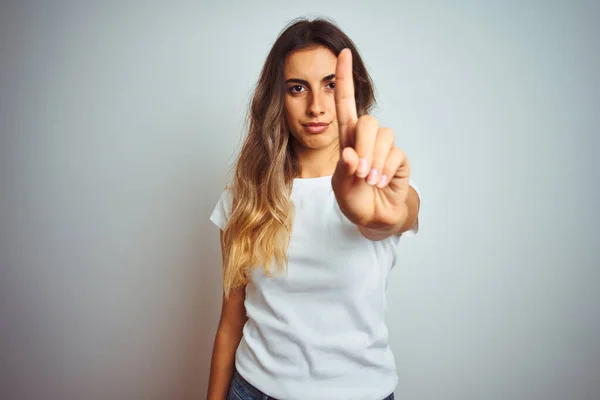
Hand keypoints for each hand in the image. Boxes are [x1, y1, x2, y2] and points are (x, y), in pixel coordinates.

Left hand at [331, 48, 410, 231]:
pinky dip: (385, 170)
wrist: (375, 217)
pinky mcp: (398, 158)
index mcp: (346, 139)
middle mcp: (366, 138)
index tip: (343, 54)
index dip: (345, 79)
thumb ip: (344, 171)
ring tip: (370, 180)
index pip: (345, 104)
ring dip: (374, 161)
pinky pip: (394, 154)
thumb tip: (350, 154)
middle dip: (363, 147)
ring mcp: (383, 147)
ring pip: (382, 136)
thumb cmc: (354, 199)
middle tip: (360, 173)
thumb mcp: (341, 187)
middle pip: (367, 121)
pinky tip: (380, 182)